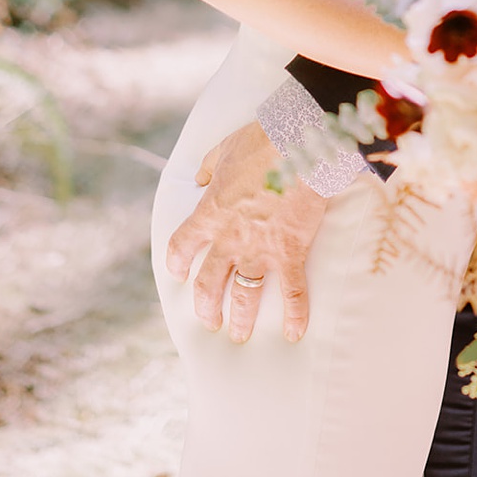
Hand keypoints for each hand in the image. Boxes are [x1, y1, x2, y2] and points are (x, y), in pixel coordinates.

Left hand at [166, 120, 327, 344]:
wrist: (298, 144)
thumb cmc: (261, 142)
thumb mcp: (224, 149)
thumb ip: (208, 167)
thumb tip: (199, 177)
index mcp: (209, 214)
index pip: (182, 247)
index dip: (178, 264)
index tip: (180, 275)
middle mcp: (229, 239)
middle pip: (209, 284)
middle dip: (206, 307)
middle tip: (210, 321)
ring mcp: (259, 249)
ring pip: (245, 295)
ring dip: (241, 319)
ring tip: (240, 334)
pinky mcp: (290, 252)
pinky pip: (292, 292)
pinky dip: (294, 314)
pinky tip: (294, 332)